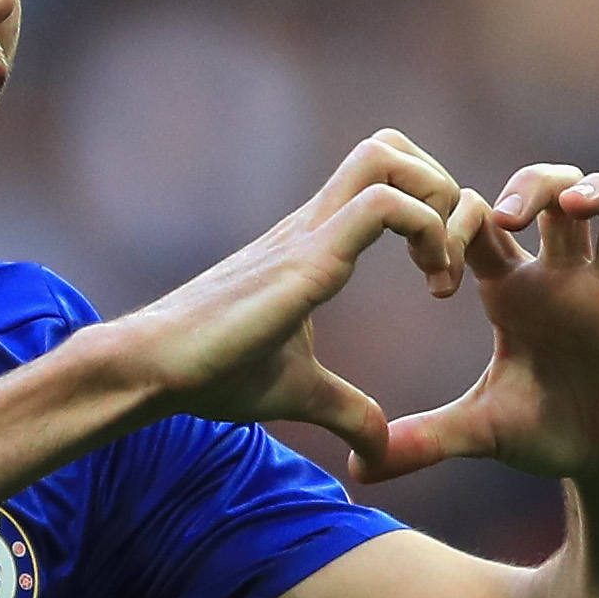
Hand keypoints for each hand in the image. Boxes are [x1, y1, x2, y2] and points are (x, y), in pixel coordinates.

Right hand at [114, 131, 483, 478]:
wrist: (152, 369)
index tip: (439, 277)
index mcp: (312, 243)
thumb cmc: (211, 373)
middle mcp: (313, 223)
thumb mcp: (299, 392)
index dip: (430, 209)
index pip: (382, 177)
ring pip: (389, 157)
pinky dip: (426, 232)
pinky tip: (429, 287)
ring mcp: (309, 234)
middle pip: (390, 146)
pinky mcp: (307, 259)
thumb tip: (377, 451)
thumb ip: (346, 411)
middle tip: (446, 259)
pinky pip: (383, 206)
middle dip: (440, 189)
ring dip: (436, 204)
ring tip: (439, 272)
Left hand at [354, 164, 598, 487]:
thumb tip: (357, 469)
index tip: (439, 277)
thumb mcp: (480, 433)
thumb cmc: (547, 433)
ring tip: (579, 202)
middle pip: (554, 193)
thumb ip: (423, 440)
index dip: (461, 225)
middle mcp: (567, 279)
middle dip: (534, 186)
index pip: (484, 223)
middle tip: (510, 213)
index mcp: (515, 289)